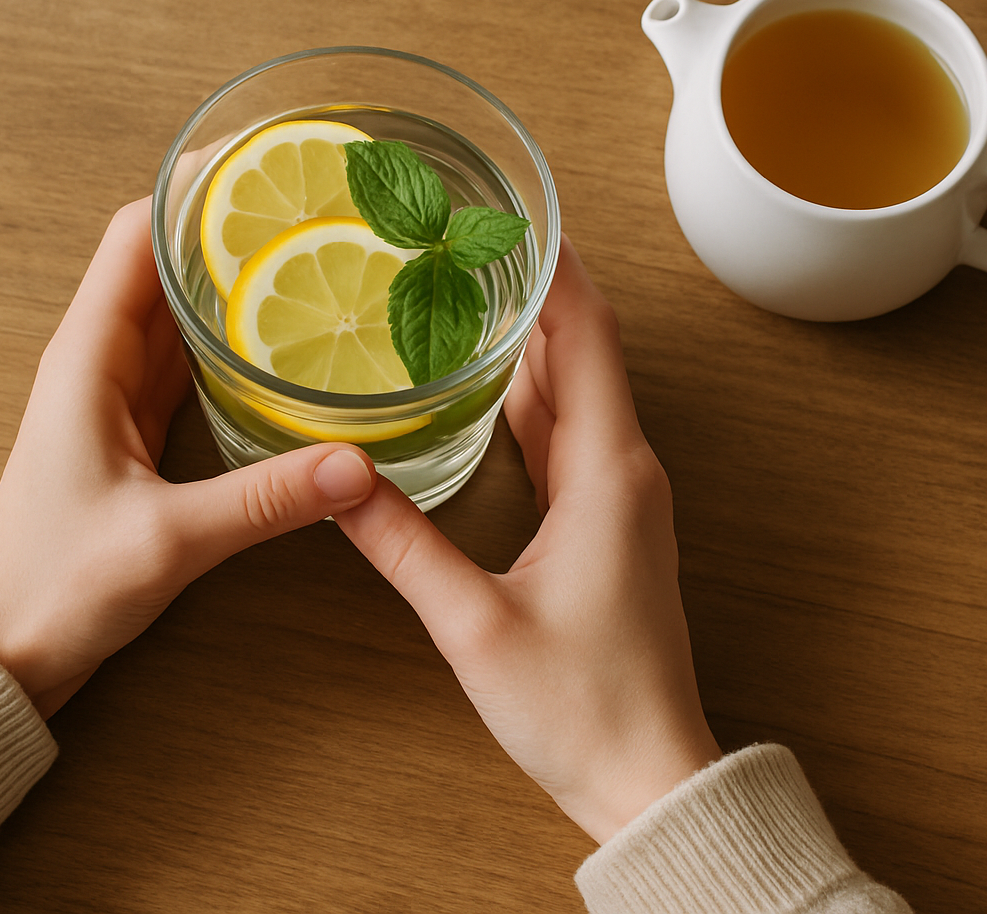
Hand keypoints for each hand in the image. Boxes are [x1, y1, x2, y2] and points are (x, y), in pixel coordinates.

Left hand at [0, 198, 376, 718]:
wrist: (5, 651)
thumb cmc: (55, 587)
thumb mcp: (166, 540)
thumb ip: (263, 500)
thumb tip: (359, 465)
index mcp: (86, 358)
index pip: (132, 234)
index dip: (188, 186)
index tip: (258, 159)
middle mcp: (98, 363)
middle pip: (161, 260)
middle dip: (227, 225)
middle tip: (311, 205)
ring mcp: (115, 397)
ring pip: (178, 310)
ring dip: (231, 279)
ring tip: (311, 252)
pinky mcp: (134, 434)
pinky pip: (188, 362)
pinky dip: (230, 339)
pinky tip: (283, 340)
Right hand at [335, 237, 719, 843]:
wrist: (647, 776)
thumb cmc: (581, 707)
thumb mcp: (474, 624)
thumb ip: (403, 545)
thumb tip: (339, 480)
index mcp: (608, 472)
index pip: (588, 336)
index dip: (555, 266)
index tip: (510, 212)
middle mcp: (626, 470)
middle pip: (584, 350)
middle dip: (531, 290)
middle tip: (463, 241)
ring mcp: (622, 499)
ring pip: (577, 393)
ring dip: (532, 341)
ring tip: (467, 293)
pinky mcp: (610, 528)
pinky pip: (574, 436)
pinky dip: (533, 398)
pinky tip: (490, 387)